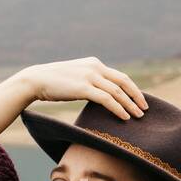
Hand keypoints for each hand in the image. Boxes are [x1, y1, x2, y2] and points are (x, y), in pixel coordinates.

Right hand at [15, 56, 147, 119]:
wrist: (36, 79)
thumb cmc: (54, 82)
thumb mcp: (75, 76)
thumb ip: (89, 81)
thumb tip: (100, 94)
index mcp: (94, 63)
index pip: (120, 76)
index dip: (132, 89)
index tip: (140, 100)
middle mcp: (95, 67)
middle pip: (123, 81)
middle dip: (136, 96)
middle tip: (145, 109)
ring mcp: (89, 76)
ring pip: (117, 91)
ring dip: (130, 104)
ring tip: (138, 116)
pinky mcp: (83, 87)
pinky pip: (106, 99)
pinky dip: (117, 108)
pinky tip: (124, 117)